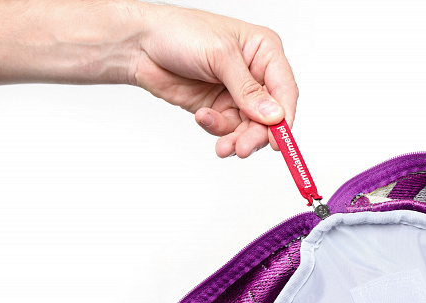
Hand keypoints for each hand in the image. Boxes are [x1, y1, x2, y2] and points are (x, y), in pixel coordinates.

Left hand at [132, 3, 297, 157]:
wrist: (140, 44)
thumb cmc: (179, 32)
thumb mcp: (220, 55)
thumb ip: (248, 89)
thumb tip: (273, 115)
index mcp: (264, 52)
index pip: (285, 90)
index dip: (285, 117)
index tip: (278, 140)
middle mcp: (254, 75)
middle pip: (269, 116)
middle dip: (256, 134)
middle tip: (243, 148)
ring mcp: (236, 93)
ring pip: (248, 127)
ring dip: (236, 138)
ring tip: (223, 146)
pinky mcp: (218, 107)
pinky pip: (227, 128)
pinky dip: (216, 129)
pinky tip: (203, 117)